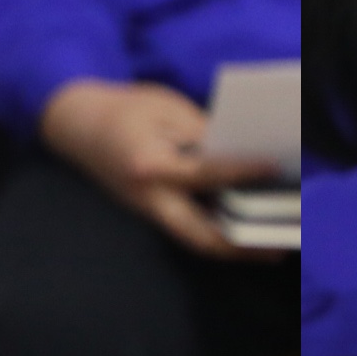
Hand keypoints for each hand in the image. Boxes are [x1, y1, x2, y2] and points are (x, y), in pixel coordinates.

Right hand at [40, 76, 268, 256]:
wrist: (78, 125)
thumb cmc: (125, 110)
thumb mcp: (167, 108)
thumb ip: (203, 132)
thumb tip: (242, 152)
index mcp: (150, 165)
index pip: (206, 174)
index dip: (243, 172)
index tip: (275, 169)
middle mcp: (148, 198)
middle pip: (200, 236)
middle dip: (241, 246)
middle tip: (278, 247)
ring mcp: (147, 211)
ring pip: (194, 240)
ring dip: (231, 246)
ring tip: (270, 246)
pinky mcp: (149, 213)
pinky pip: (187, 229)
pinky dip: (216, 232)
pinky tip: (242, 229)